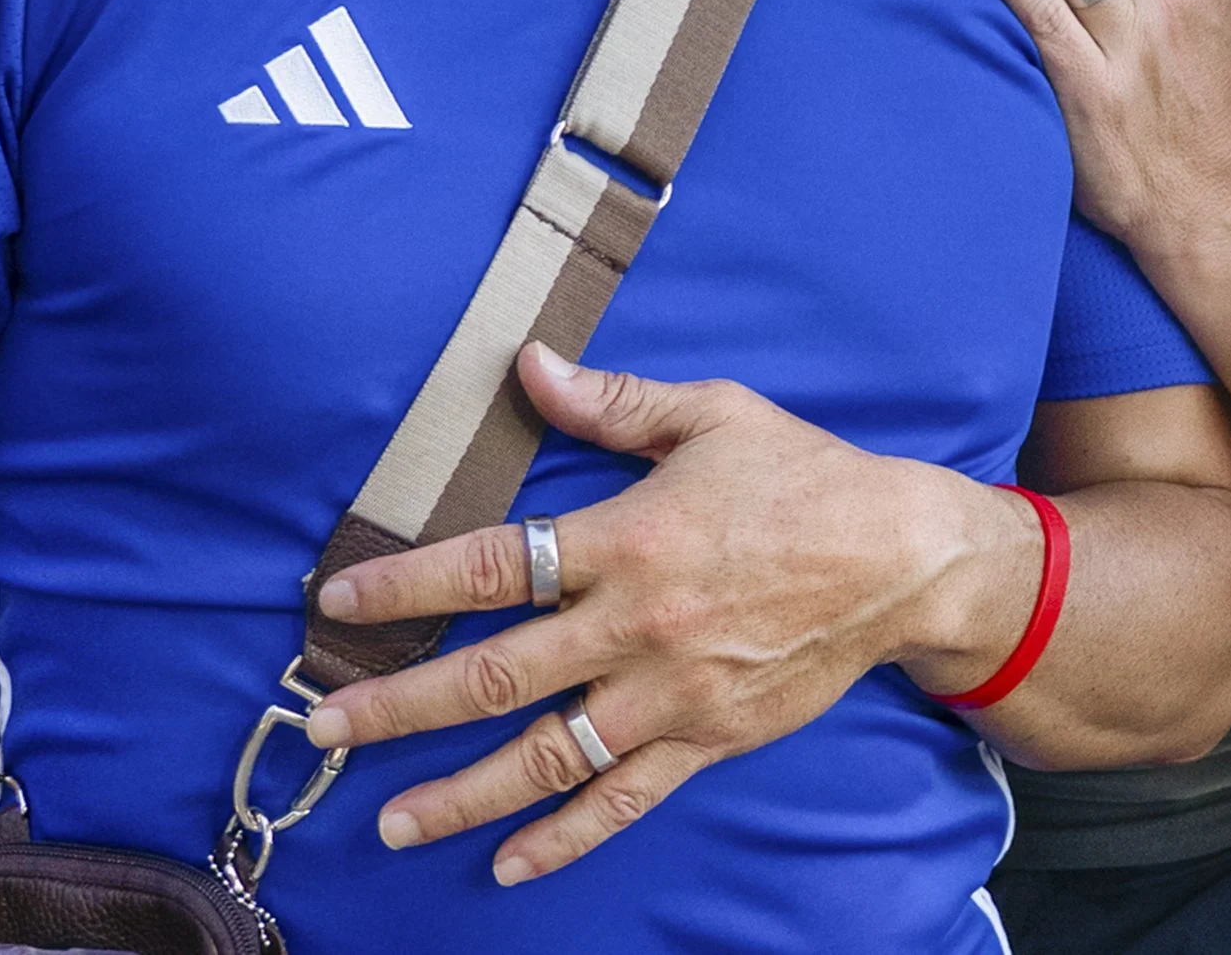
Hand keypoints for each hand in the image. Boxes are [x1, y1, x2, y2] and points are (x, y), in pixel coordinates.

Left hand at [303, 343, 1032, 882]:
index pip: (494, 566)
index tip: (340, 599)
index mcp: (628, 539)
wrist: (903, 559)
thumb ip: (612, 400)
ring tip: (388, 819)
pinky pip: (622, 799)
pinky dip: (562, 839)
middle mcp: (637, 627)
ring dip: (460, 793)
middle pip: (497, 675)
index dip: (409, 584)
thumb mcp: (712, 413)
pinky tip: (507, 865)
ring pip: (546, 756)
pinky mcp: (708, 739)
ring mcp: (671, 695)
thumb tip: (529, 365)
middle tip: (327, 728)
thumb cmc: (804, 475)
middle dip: (401, 706)